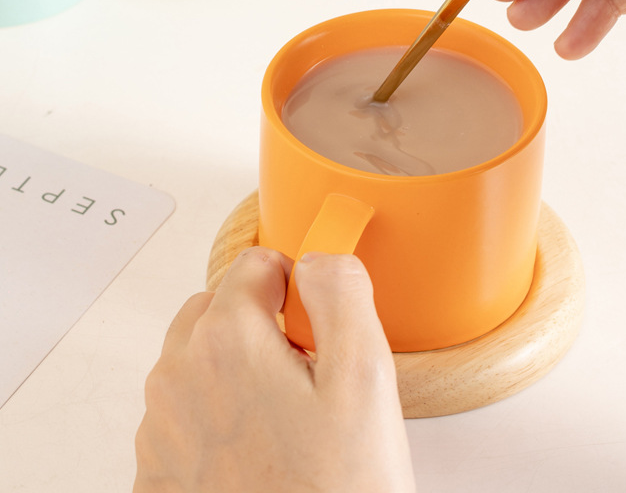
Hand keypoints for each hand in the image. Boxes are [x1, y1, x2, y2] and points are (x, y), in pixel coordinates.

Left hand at [134, 248, 414, 491]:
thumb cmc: (336, 490)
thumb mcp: (365, 374)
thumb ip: (341, 292)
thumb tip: (319, 259)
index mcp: (227, 340)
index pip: (255, 262)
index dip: (296, 284)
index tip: (315, 320)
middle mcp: (178, 377)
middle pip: (217, 307)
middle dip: (260, 322)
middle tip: (307, 371)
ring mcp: (161, 427)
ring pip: (197, 357)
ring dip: (236, 366)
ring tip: (288, 418)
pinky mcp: (156, 471)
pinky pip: (183, 410)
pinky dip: (215, 411)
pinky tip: (259, 450)